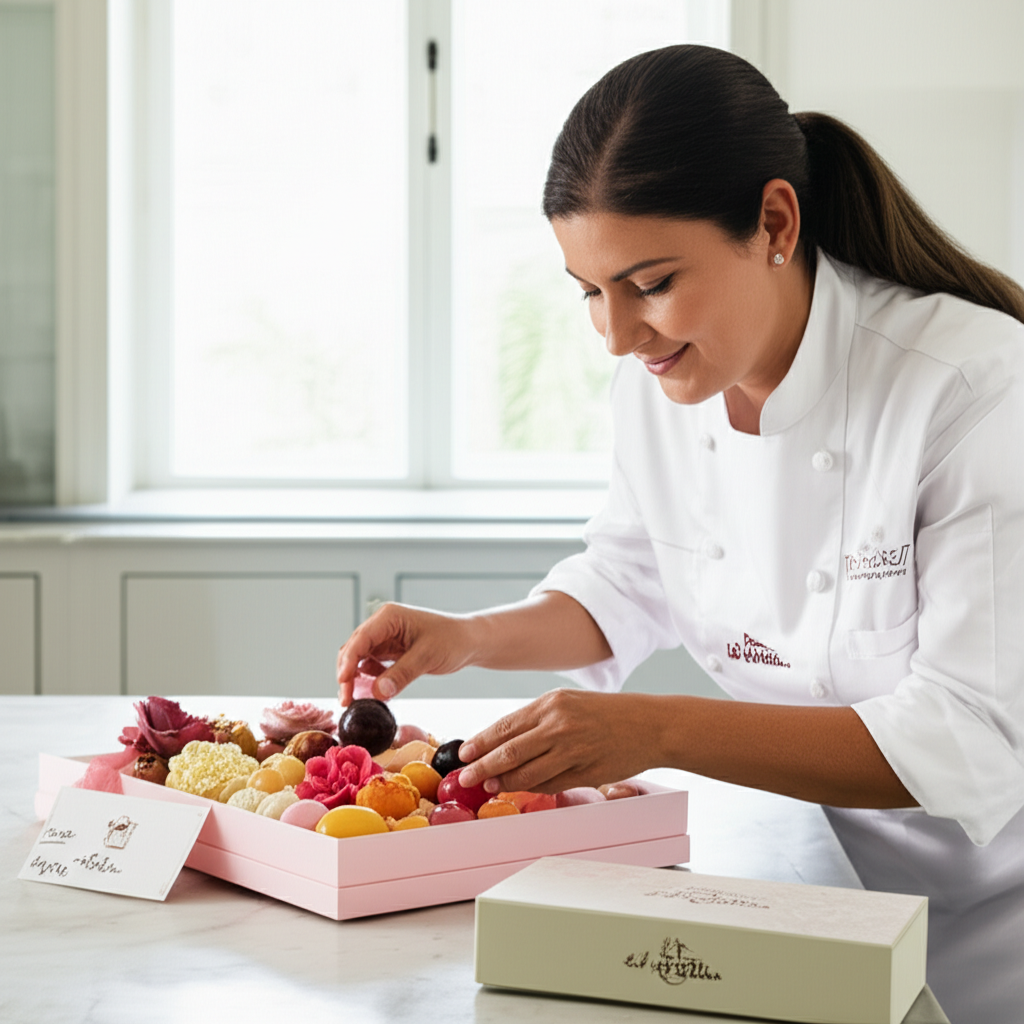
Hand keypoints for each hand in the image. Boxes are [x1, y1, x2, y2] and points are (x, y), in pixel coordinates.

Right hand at [336, 603, 476, 704]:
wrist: (469, 641)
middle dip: (347, 675)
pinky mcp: (390, 650)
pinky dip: (368, 679)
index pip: (360, 639)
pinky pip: (371, 665)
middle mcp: (382, 625)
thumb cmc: (452, 640)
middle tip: (347, 700)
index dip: (348, 662)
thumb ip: (401, 674)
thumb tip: (377, 692)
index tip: (343, 683)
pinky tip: (374, 691)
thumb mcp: (427, 656)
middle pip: (353, 649)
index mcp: (389, 617)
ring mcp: (385, 638)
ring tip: (355, 700)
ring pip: (359, 659)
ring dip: (355, 678)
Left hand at [456, 689, 659, 794]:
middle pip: (510, 752)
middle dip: (483, 767)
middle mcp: (559, 725)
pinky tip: (522, 787)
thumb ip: (537, 721)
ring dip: (505, 783)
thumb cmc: (606, 713)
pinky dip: (532, 788)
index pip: (505, 726)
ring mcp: (573, 750)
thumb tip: (501, 743)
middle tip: (465, 777)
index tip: (464, 754)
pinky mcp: (585, 772)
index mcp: (551, 703)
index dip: (481, 743)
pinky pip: (550, 785)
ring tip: (490, 786)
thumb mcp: (569, 703)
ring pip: (527, 773)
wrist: (650, 724)